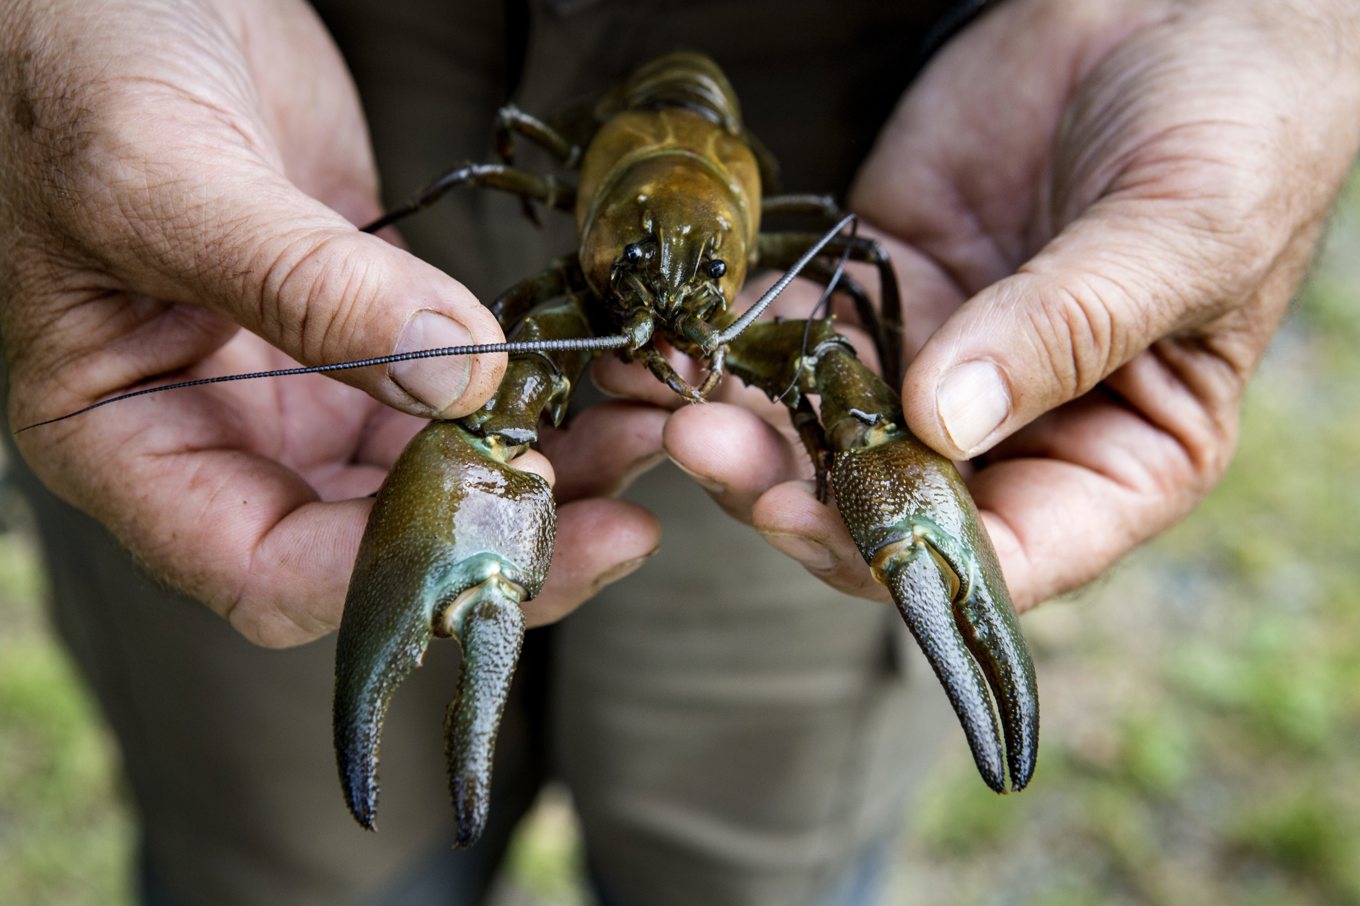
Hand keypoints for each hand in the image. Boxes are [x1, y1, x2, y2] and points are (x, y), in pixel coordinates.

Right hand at [1, 0, 659, 645]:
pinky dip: (534, 399)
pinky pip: (460, 398)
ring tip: (645, 432)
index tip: (526, 519)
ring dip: (546, 473)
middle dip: (506, 533)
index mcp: (133, 446)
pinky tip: (602, 379)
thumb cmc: (75, 69)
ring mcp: (300, 391)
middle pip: (378, 545)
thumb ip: (301, 284)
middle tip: (626, 504)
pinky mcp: (366, 334)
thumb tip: (458, 383)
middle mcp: (223, 440)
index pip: (270, 572)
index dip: (402, 570)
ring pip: (437, 479)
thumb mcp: (163, 173)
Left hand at [657, 0, 1359, 610]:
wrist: (1182, 7)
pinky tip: (686, 338)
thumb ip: (1070, 328)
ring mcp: (945, 358)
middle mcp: (1022, 428)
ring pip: (833, 429)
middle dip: (797, 494)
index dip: (906, 560)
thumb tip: (946, 419)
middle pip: (895, 504)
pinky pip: (808, 331)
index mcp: (1121, 457)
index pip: (1010, 556)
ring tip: (675, 400)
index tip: (817, 524)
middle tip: (711, 452)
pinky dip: (745, 342)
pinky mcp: (890, 286)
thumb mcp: (1182, 233)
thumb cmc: (1237, 129)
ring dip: (751, 427)